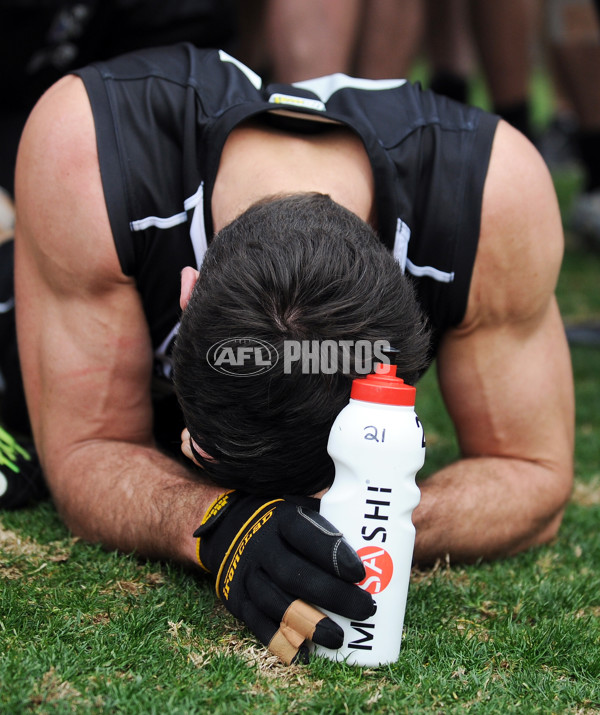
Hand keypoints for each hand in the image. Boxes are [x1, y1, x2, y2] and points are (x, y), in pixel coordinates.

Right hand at [194, 491, 374, 662]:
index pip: (306, 534)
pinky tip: (304, 654)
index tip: (360, 573)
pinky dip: (279, 640)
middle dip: (332, 595)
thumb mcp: (302, 509)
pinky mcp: (237, 598)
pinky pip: (256, 622)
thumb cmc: (285, 524)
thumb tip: (388, 542)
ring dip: (309, 623)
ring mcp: (246, 573)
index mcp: (283, 519)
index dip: (332, 553)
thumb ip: (333, 521)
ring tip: (340, 639)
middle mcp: (261, 545)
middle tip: (366, 609)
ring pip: (275, 602)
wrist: (230, 529)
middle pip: (294, 573)